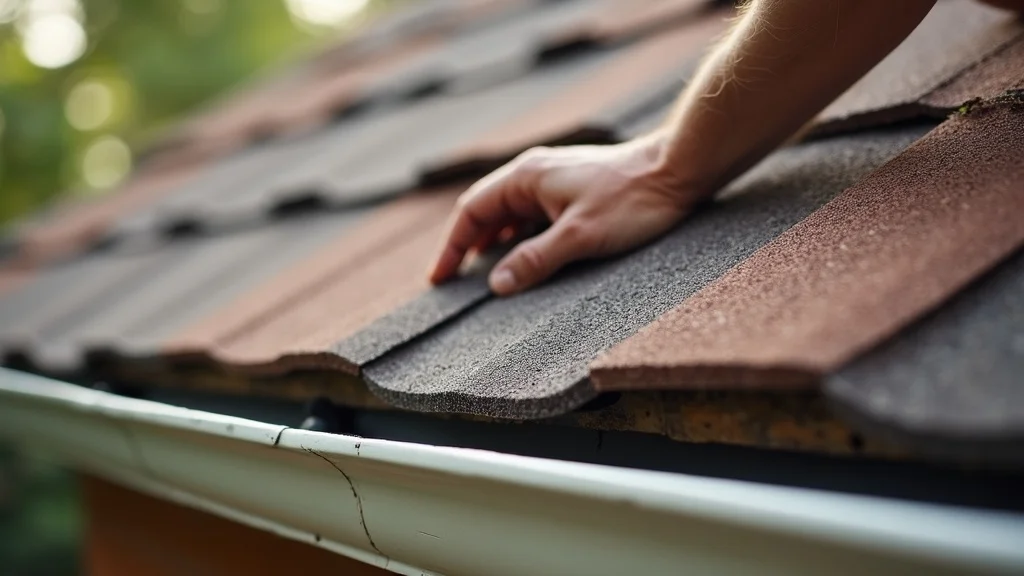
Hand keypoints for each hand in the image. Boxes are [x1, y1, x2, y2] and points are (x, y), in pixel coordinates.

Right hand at [428, 132, 703, 295]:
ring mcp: (555, 183)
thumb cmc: (632, 200)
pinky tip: (527, 262)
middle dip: (469, 247)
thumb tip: (496, 285)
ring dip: (496, 245)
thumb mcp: (579, 237)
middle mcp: (535, 175)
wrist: (679, 171)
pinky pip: (534, 218)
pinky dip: (522, 241)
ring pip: (511, 216)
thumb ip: (534, 261)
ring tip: (488, 279)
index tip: (440, 279)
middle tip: (456, 283)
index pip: (471, 211)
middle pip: (487, 212)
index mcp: (526, 176)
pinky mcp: (574, 194)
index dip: (452, 247)